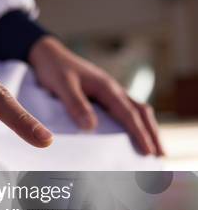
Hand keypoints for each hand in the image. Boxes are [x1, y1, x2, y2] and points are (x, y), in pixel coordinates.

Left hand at [29, 36, 163, 155]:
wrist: (48, 54)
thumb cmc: (54, 69)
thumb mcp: (62, 85)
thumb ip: (76, 104)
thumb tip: (91, 127)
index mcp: (106, 87)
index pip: (128, 114)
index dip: (139, 133)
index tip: (148, 152)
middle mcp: (112, 89)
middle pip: (141, 112)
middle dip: (152, 133)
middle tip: (161, 155)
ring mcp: (109, 91)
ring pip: (136, 110)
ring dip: (147, 128)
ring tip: (154, 148)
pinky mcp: (102, 94)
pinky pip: (125, 109)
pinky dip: (135, 122)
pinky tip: (133, 134)